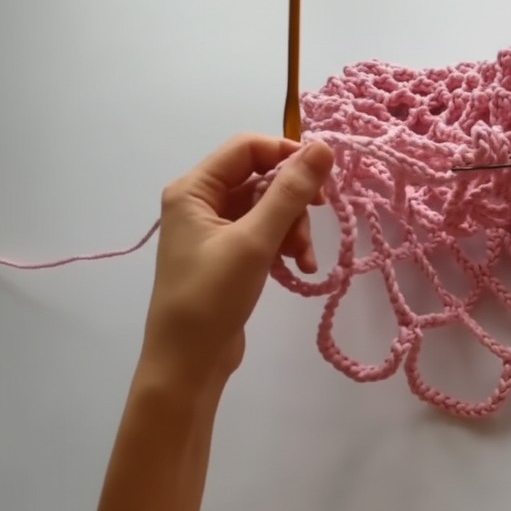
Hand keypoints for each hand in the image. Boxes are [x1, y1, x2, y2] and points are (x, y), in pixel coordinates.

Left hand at [140, 133, 333, 386]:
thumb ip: (290, 192)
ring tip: (304, 259)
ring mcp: (215, 230)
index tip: (323, 178)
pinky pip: (265, 234)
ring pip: (269, 209)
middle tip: (318, 221)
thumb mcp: (255, 241)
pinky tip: (299, 268)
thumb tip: (323, 147)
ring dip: (294, 229)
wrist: (187, 363)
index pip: (247, 147)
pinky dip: (285, 246)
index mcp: (194, 189)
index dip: (287, 154)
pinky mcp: (230, 256)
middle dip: (294, 202)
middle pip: (261, 178)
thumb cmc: (211, 297)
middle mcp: (201, 202)